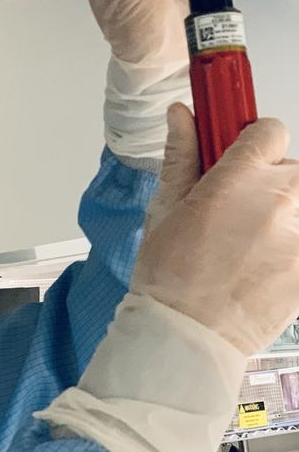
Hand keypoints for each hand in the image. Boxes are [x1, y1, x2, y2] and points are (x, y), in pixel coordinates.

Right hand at [132, 104, 298, 355]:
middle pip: (294, 168)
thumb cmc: (170, 275)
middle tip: (244, 210)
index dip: (253, 143)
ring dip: (287, 214)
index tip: (242, 158)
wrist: (187, 336)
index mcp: (237, 180)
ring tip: (257, 242)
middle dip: (273, 182)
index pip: (268, 131)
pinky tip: (266, 265)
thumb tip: (182, 115)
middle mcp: (278, 202)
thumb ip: (181, 156)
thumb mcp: (166, 208)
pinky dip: (291, 245)